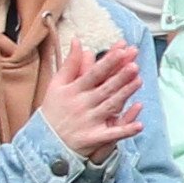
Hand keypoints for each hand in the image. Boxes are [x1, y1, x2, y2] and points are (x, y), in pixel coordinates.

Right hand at [38, 20, 143, 158]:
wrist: (43, 142)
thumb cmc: (53, 109)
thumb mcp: (57, 85)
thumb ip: (70, 64)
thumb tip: (77, 40)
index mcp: (73, 90)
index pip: (93, 74)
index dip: (108, 62)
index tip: (121, 51)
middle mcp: (81, 105)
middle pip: (104, 89)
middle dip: (120, 77)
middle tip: (135, 65)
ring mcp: (88, 122)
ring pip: (110, 107)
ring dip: (125, 95)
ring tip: (139, 82)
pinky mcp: (93, 138)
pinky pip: (111, 134)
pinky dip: (125, 131)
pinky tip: (140, 125)